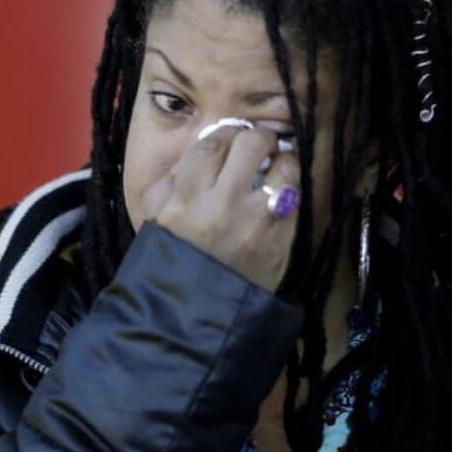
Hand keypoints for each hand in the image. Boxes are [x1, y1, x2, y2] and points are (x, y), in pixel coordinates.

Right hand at [154, 123, 299, 291]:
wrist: (193, 318)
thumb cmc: (171, 266)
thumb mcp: (156, 221)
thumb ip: (173, 182)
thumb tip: (202, 152)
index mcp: (186, 198)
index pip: (213, 142)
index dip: (225, 132)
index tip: (230, 135)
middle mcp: (223, 206)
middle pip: (251, 144)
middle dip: (258, 138)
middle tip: (259, 144)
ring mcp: (256, 225)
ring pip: (285, 168)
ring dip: (283, 161)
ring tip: (277, 167)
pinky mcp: (281, 244)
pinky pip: (296, 202)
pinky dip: (291, 194)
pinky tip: (282, 197)